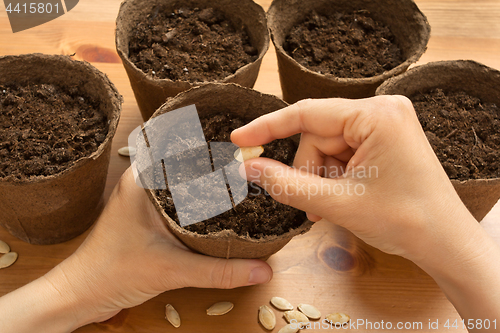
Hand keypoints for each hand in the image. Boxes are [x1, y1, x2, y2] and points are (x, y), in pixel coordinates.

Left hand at [0, 167, 271, 331]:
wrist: (83, 294)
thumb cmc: (113, 272)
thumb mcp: (173, 270)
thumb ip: (220, 270)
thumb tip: (262, 269)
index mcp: (142, 180)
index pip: (178, 146)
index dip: (209, 141)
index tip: (240, 141)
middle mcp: (142, 182)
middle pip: (184, 161)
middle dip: (215, 161)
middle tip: (249, 160)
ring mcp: (143, 197)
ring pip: (181, 180)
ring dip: (206, 180)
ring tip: (241, 177)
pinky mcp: (146, 214)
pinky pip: (178, 198)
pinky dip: (198, 199)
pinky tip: (220, 206)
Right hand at [232, 95, 469, 261]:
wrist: (446, 245)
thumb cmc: (404, 222)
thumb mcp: (336, 203)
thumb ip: (286, 183)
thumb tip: (248, 168)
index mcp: (376, 115)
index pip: (307, 114)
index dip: (268, 128)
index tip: (239, 138)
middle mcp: (383, 111)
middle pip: (317, 136)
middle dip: (307, 171)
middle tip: (311, 204)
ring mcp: (385, 125)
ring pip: (327, 148)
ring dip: (320, 179)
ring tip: (330, 207)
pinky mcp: (385, 140)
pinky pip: (343, 154)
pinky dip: (334, 178)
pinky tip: (340, 199)